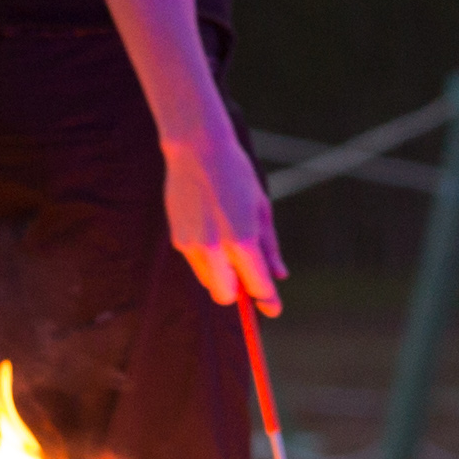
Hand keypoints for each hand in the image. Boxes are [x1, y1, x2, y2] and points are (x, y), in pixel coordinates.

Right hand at [163, 120, 281, 315]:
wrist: (196, 149)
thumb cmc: (236, 176)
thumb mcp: (261, 209)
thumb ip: (269, 247)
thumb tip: (279, 276)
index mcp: (242, 240)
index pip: (257, 285)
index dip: (267, 300)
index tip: (273, 309)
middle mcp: (215, 248)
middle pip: (226, 296)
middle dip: (238, 292)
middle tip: (247, 276)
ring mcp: (193, 245)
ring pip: (209, 281)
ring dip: (221, 273)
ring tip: (227, 239)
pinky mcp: (178, 239)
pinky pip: (197, 263)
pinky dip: (207, 257)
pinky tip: (211, 226)